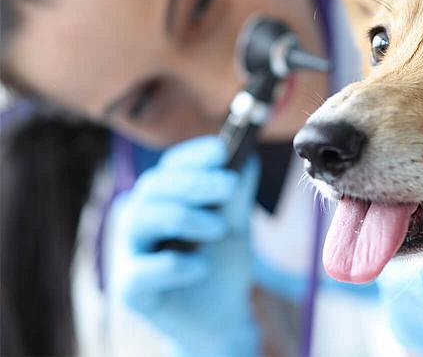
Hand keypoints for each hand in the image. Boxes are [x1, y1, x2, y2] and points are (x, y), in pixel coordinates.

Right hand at [108, 136, 259, 356]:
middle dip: (194, 182)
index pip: (170, 167)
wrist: (221, 317)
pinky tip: (201, 268)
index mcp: (165, 199)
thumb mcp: (235, 226)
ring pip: (141, 220)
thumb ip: (237, 195)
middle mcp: (141, 219)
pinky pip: (141, 272)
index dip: (193, 156)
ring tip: (220, 229)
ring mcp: (131, 253)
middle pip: (154, 187)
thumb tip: (247, 158)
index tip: (222, 151)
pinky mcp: (130, 289)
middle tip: (230, 185)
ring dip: (183, 218)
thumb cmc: (221, 263)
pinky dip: (173, 266)